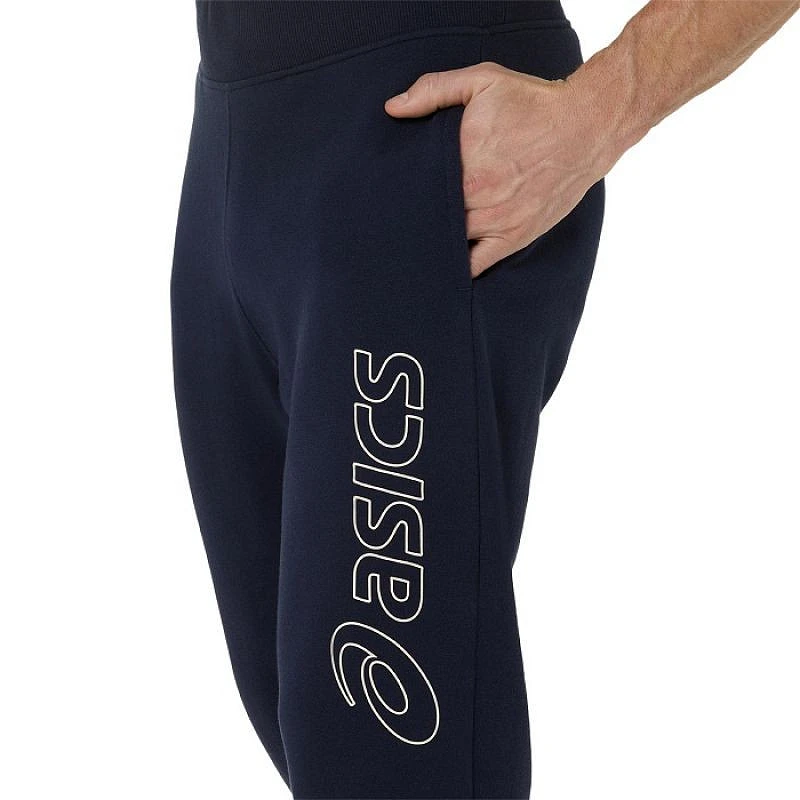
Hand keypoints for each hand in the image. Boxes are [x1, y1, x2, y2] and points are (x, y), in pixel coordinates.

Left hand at [385, 62, 611, 277]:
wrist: (587, 125)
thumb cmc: (533, 103)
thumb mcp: (483, 81)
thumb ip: (434, 91)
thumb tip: (393, 108)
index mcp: (464, 161)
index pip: (418, 187)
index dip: (402, 192)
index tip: (390, 193)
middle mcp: (479, 196)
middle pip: (432, 217)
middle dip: (414, 219)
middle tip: (394, 222)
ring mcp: (498, 220)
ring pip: (450, 242)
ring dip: (433, 242)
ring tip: (414, 244)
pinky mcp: (515, 236)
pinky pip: (478, 264)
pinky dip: (459, 269)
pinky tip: (444, 267)